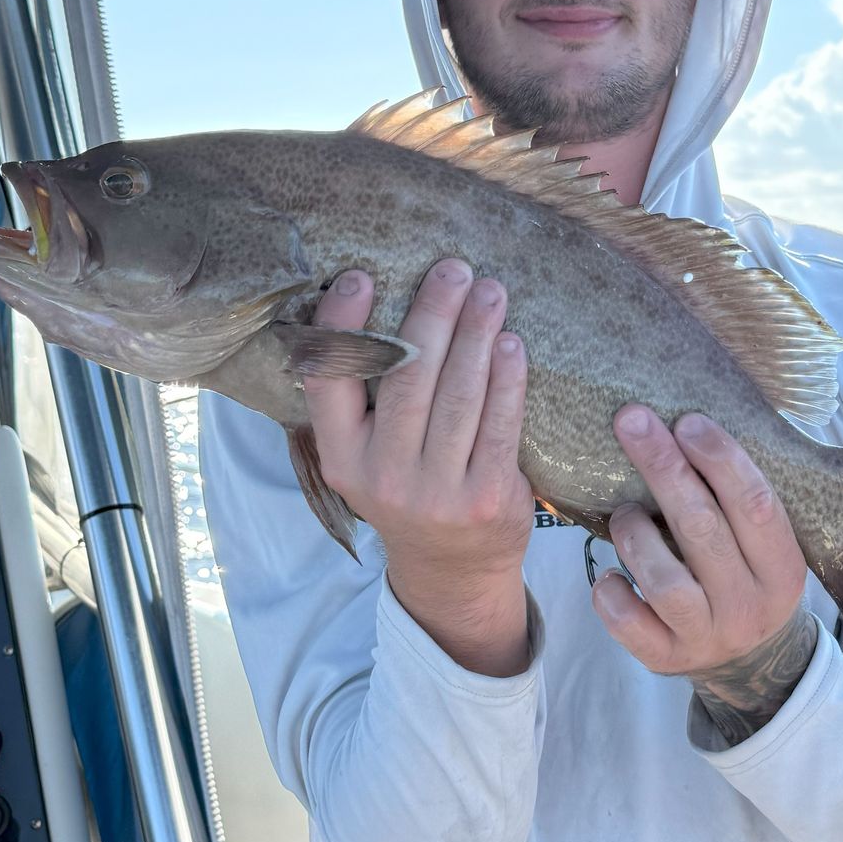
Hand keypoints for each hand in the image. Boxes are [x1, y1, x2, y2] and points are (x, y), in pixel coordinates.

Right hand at [303, 262, 533, 675]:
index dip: (342, 325)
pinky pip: (499, 424)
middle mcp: (381, 475)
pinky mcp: (485, 498)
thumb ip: (364, 401)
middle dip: (433, 314)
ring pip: (457, 395)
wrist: (453, 571)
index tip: (360, 274)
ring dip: (476, 334)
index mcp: (342, 457)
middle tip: (454, 269)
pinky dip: (507, 378)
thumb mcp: (366, 458)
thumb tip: (376, 302)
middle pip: (407, 377)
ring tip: (490, 292)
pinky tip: (512, 344)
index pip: (330, 381)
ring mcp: (435, 491)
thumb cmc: (410, 490)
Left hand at [594, 409, 815, 742]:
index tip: (688, 420)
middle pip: (702, 529)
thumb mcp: (765, 547)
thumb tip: (692, 419)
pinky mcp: (666, 659)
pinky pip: (627, 622)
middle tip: (632, 421)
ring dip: (634, 532)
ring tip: (624, 513)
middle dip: (664, 467)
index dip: (722, 459)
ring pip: (662, 580)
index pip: (756, 506)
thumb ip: (741, 499)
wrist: (750, 663)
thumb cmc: (746, 576)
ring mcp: (707, 637)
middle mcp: (749, 607)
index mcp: (784, 571)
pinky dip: (610, 590)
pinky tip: (610, 573)